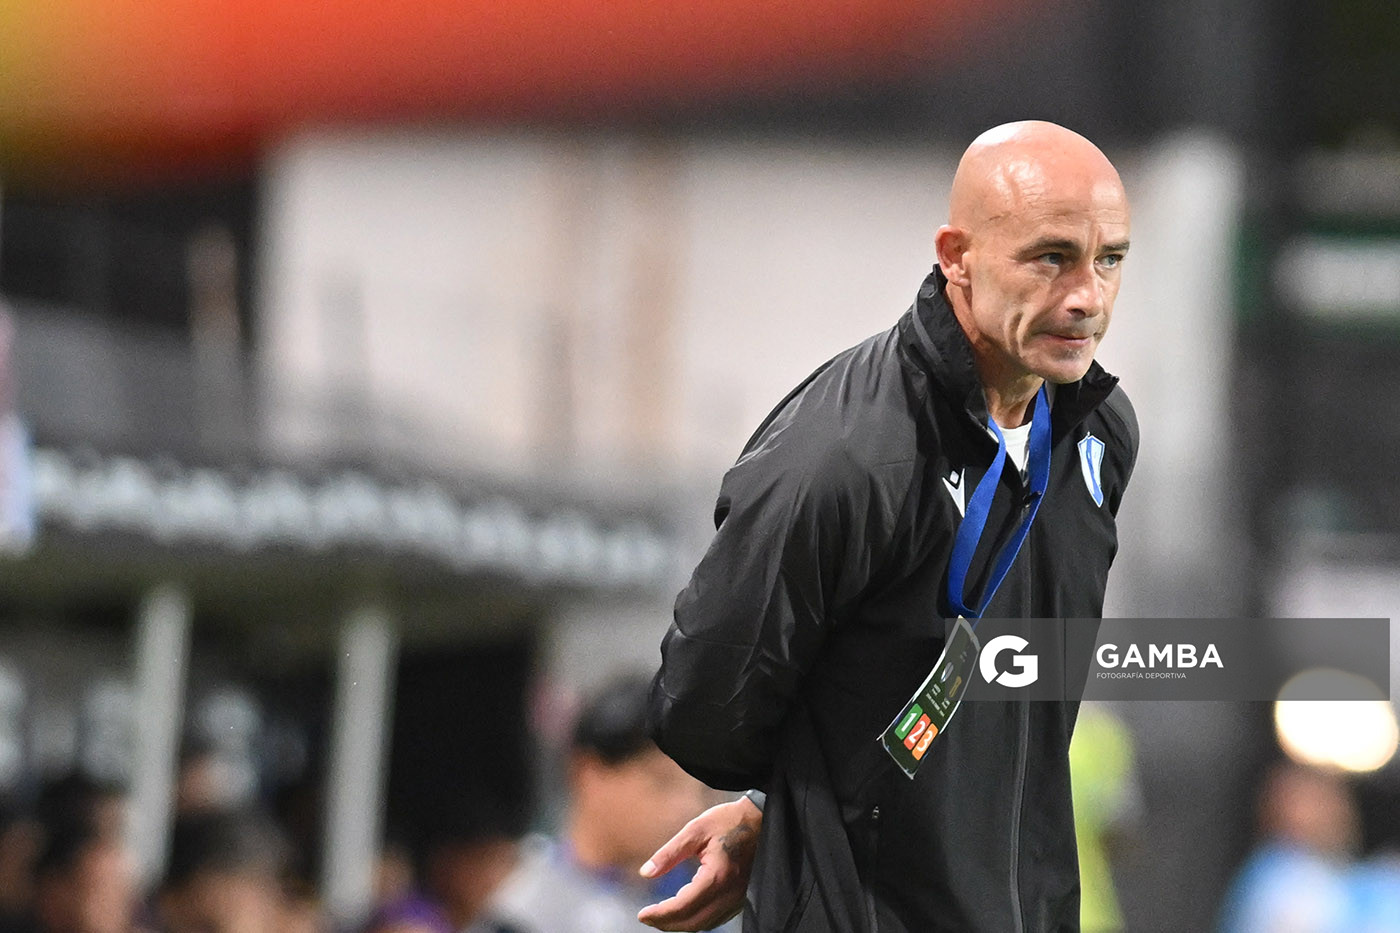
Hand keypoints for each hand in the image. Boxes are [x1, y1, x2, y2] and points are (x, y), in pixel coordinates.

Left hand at [637, 796, 762, 930]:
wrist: (763, 818)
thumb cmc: (729, 821)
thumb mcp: (695, 830)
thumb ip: (669, 853)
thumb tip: (645, 872)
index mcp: (717, 876)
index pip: (683, 906)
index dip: (660, 914)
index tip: (642, 914)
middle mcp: (730, 893)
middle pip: (694, 922)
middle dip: (667, 924)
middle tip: (648, 917)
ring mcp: (739, 898)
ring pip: (706, 924)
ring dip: (682, 925)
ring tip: (662, 916)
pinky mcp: (743, 898)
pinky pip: (717, 918)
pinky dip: (698, 920)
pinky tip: (685, 910)